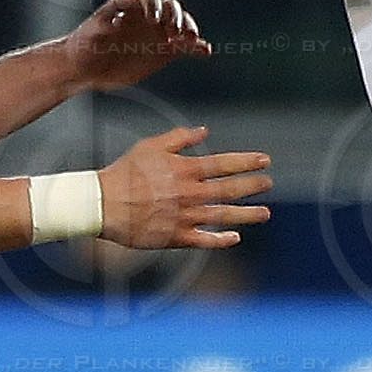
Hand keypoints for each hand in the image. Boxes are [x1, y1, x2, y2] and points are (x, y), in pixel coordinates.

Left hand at [65, 0, 209, 92]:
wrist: (86, 68)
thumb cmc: (83, 48)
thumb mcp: (86, 36)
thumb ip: (98, 29)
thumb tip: (111, 24)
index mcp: (129, 6)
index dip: (154, 4)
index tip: (154, 19)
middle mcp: (146, 16)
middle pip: (170, 7)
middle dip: (176, 17)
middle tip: (174, 32)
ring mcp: (156, 32)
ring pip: (181, 24)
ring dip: (189, 30)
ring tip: (190, 40)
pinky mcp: (163, 50)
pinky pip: (184, 46)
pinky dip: (195, 48)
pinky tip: (205, 51)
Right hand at [97, 125, 271, 251]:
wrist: (103, 204)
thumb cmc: (125, 172)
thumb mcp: (150, 146)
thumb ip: (180, 138)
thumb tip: (204, 131)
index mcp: (185, 169)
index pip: (225, 164)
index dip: (247, 162)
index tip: (265, 161)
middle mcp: (191, 193)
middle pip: (230, 190)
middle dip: (253, 186)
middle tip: (268, 184)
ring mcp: (186, 217)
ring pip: (224, 216)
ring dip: (248, 214)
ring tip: (265, 213)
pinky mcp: (176, 237)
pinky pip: (205, 240)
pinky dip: (222, 240)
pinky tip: (235, 238)